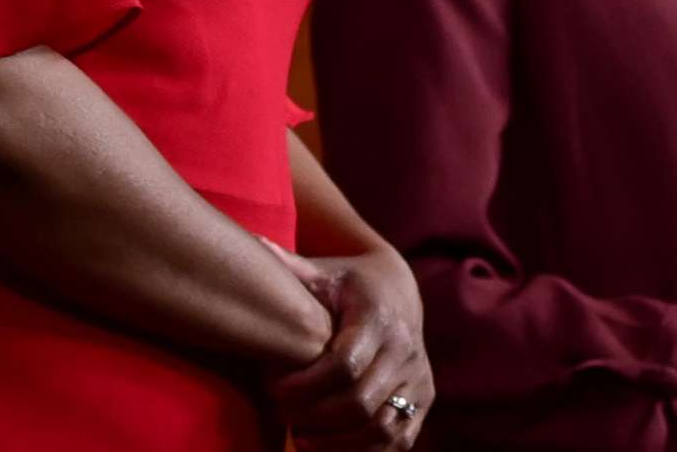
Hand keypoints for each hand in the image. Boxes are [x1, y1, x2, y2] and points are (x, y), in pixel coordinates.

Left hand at [260, 239, 433, 448]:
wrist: (399, 290)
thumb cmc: (348, 284)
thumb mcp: (323, 272)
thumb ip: (290, 268)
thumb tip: (253, 245)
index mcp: (379, 315)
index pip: (344, 365)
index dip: (304, 386)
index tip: (273, 389)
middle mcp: (406, 348)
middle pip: (360, 403)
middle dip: (314, 417)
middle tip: (281, 415)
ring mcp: (418, 378)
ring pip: (381, 428)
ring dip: (336, 442)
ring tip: (300, 437)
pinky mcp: (423, 401)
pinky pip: (397, 441)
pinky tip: (328, 446)